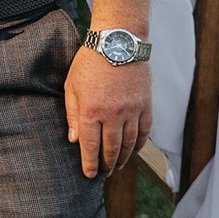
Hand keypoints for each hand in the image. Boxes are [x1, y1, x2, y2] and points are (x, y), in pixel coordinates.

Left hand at [64, 45, 152, 178]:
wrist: (118, 42)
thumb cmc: (89, 62)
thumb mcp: (71, 86)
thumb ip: (73, 114)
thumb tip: (74, 139)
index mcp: (91, 111)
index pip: (90, 146)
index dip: (89, 163)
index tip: (89, 174)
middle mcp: (113, 115)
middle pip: (111, 149)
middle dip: (107, 165)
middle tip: (104, 174)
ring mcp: (132, 111)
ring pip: (129, 144)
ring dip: (124, 159)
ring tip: (118, 166)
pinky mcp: (146, 105)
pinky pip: (144, 132)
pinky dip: (139, 145)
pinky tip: (134, 151)